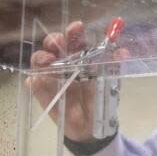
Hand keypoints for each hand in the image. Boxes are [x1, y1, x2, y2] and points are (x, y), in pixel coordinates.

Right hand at [28, 21, 115, 141]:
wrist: (91, 128)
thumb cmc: (99, 101)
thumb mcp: (110, 84)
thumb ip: (114, 67)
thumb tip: (123, 52)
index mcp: (80, 58)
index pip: (75, 39)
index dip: (74, 31)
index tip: (77, 27)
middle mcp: (63, 63)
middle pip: (53, 45)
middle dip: (54, 39)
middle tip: (57, 43)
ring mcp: (50, 77)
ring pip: (39, 60)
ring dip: (41, 57)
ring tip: (49, 61)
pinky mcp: (41, 93)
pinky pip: (33, 84)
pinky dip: (34, 80)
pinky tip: (38, 80)